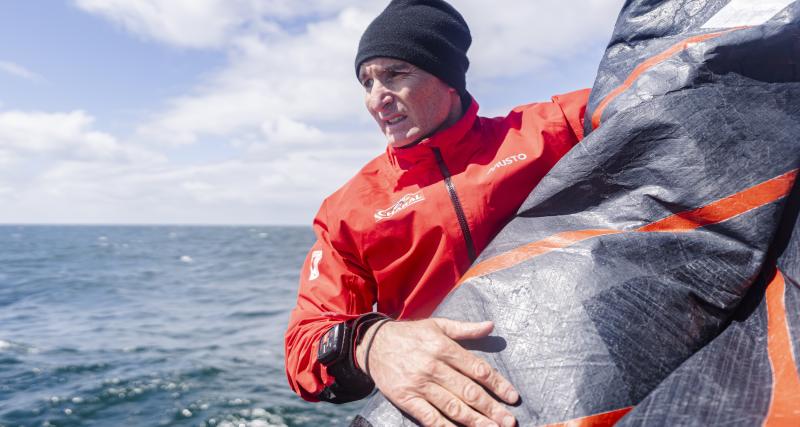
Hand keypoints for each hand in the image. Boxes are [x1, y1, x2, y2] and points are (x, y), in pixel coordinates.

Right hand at [356, 318, 518, 426]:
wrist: (373, 344)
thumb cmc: (409, 334)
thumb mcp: (437, 325)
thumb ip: (465, 329)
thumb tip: (491, 326)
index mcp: (444, 348)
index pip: (477, 369)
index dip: (498, 384)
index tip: (513, 397)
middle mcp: (434, 367)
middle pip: (469, 392)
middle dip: (492, 408)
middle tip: (509, 422)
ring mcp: (420, 385)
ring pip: (453, 407)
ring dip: (476, 421)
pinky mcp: (407, 399)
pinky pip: (430, 417)